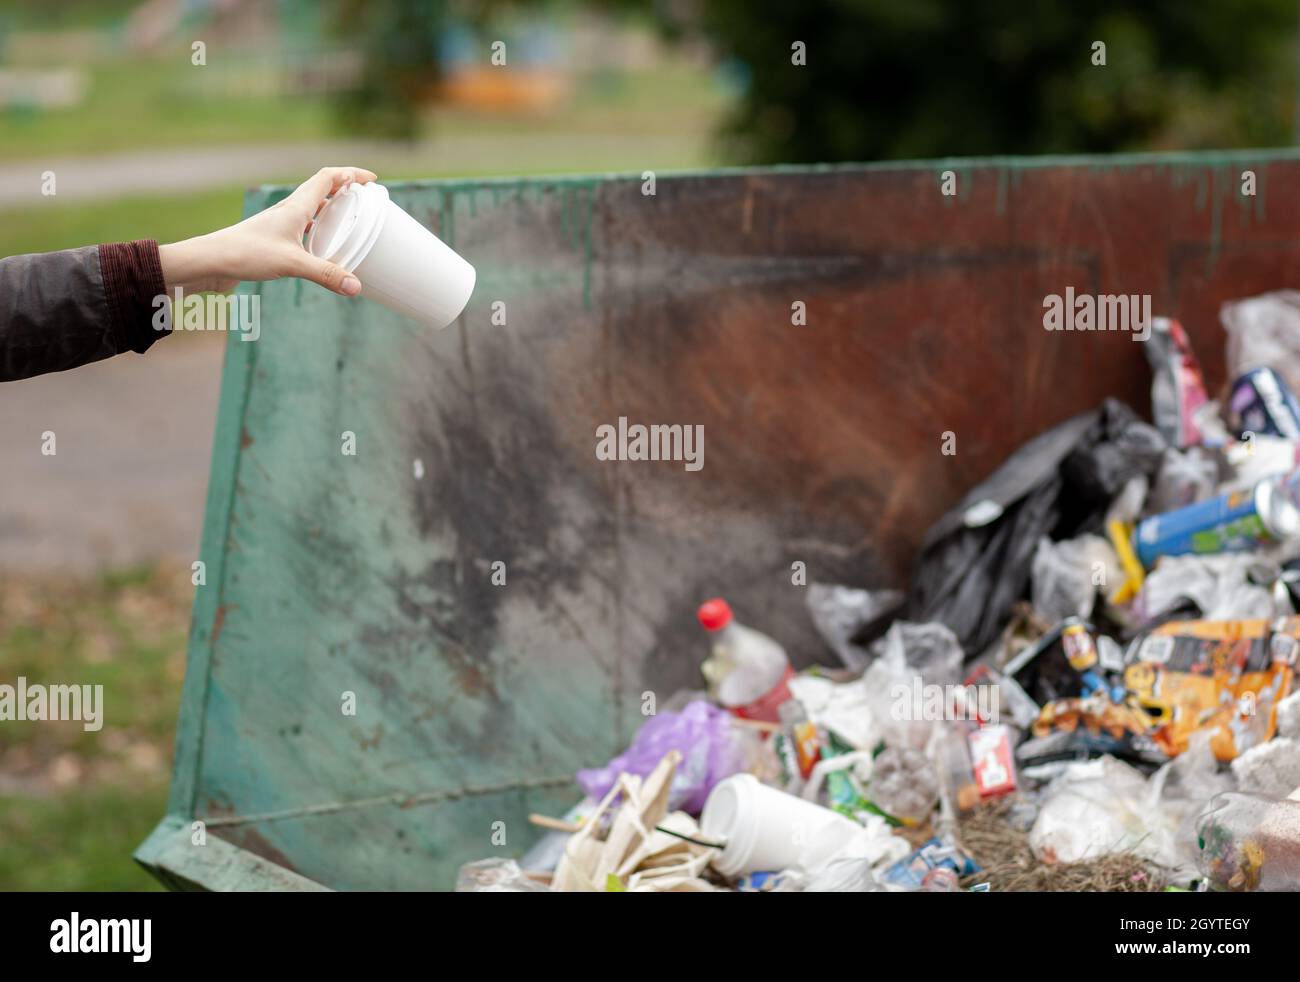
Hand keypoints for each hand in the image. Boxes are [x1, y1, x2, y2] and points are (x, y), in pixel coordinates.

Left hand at [159, 166, 378, 294]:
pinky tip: (323, 246)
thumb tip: (356, 287)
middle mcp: (288, 211)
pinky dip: (319, 229)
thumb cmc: (245, 254)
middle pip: (321, 189)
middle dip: (346, 189)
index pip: (327, 178)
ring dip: (332, 208)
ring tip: (350, 219)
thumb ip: (326, 274)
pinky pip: (303, 227)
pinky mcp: (274, 239)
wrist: (210, 261)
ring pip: (312, 208)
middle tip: (366, 198)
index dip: (351, 174)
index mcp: (295, 207)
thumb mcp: (291, 264)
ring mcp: (280, 224)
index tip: (371, 180)